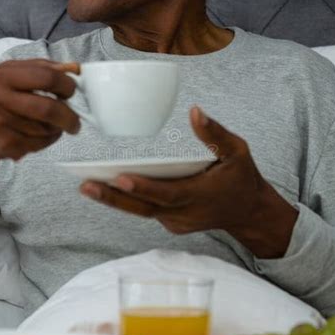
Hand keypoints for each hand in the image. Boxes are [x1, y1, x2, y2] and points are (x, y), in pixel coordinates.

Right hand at [0, 59, 80, 195]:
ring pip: (46, 128)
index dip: (67, 85)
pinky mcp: (3, 144)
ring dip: (56, 130)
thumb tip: (73, 68)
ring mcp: (0, 122)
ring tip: (50, 128)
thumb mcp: (2, 76)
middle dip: (70, 116)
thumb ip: (36, 68)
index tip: (71, 91)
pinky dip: (46, 142)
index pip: (47, 76)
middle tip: (75, 122)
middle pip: (50, 107)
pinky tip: (37, 138)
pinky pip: (38, 144)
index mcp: (1, 75)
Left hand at [80, 107, 298, 258]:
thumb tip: (195, 111)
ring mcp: (176, 222)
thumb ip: (216, 133)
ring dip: (113, 200)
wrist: (248, 212)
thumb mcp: (237, 151)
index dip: (144, 188)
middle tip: (86, 184)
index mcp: (200, 195)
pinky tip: (105, 187)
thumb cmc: (242, 177)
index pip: (167, 194)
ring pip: (141, 211)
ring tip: (86, 185)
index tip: (121, 179)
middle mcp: (185, 213)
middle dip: (114, 197)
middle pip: (144, 207)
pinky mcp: (171, 223)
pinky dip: (127, 201)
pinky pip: (146, 211)